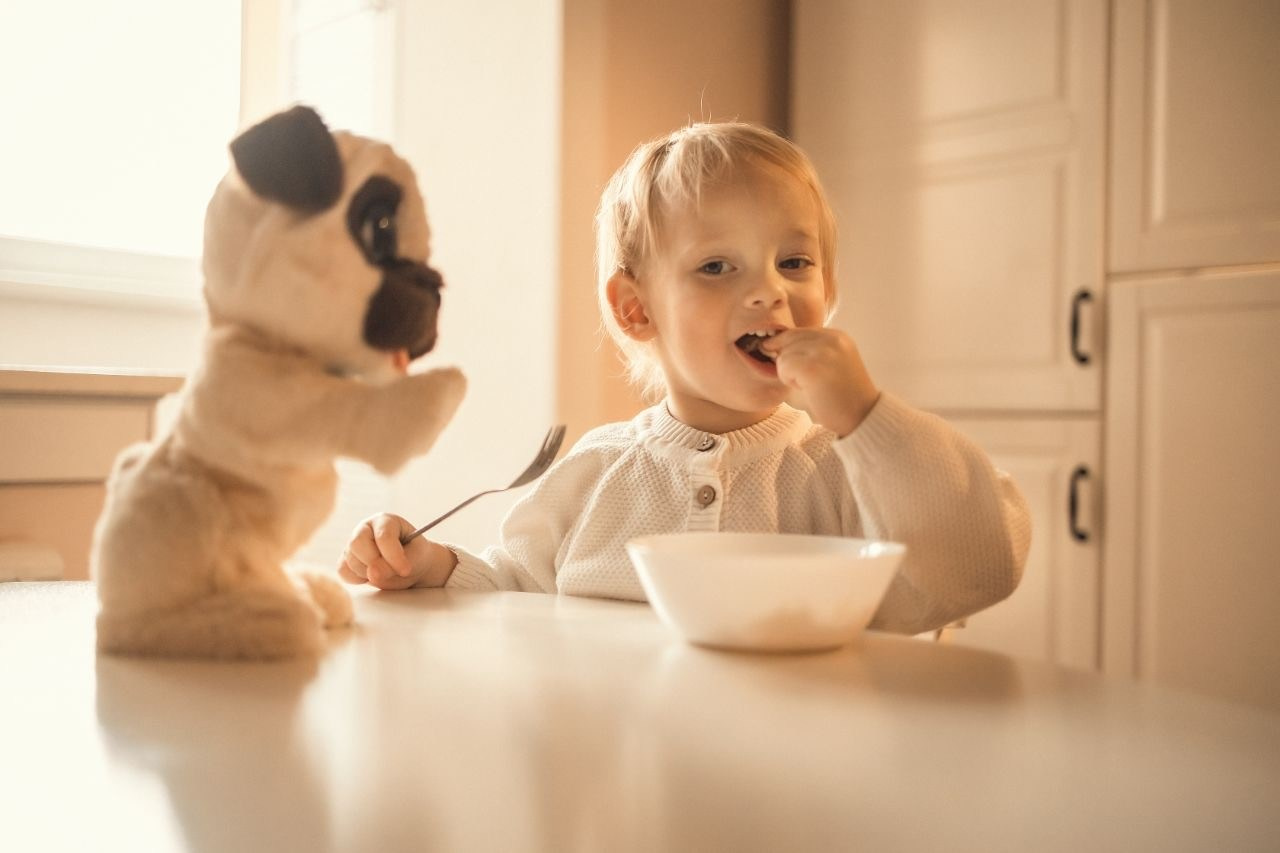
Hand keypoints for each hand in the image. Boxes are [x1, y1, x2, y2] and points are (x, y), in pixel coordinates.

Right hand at [338, 513, 457, 589]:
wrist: (410, 565)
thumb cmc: (414, 556)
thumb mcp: (414, 558)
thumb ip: (395, 564)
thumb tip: (372, 574)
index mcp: (385, 521)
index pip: (383, 536)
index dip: (393, 555)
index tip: (404, 570)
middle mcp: (365, 528)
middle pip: (357, 543)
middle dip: (373, 562)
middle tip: (388, 574)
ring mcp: (353, 543)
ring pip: (350, 559)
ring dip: (368, 573)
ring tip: (386, 572)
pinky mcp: (346, 559)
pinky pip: (344, 571)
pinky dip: (357, 578)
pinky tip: (371, 576)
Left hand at [761, 327, 879, 436]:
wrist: (862, 417)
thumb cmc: (839, 398)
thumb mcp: (825, 365)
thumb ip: (803, 352)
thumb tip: (766, 346)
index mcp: (836, 336)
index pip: (796, 332)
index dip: (786, 349)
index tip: (792, 368)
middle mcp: (831, 338)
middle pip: (787, 339)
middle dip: (787, 361)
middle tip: (805, 382)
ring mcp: (824, 350)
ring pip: (783, 353)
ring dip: (789, 373)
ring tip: (810, 386)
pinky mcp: (813, 366)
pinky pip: (784, 366)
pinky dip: (789, 381)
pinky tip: (807, 389)